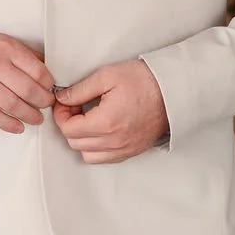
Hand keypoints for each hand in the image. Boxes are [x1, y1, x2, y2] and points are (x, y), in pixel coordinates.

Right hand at [0, 33, 55, 134]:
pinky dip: (9, 124)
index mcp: (6, 47)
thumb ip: (25, 56)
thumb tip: (49, 73)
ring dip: (29, 115)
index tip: (51, 90)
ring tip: (36, 118)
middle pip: (27, 89)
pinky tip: (18, 127)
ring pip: (12, 104)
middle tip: (46, 105)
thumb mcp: (4, 44)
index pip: (37, 70)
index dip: (48, 84)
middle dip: (42, 101)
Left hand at [52, 60, 167, 163]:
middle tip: (75, 107)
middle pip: (75, 143)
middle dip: (69, 124)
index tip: (65, 103)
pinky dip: (96, 148)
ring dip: (82, 139)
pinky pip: (104, 159)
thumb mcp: (107, 75)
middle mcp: (114, 141)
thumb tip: (62, 98)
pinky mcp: (132, 151)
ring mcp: (124, 149)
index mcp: (105, 123)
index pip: (68, 129)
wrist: (173, 91)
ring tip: (88, 119)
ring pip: (87, 155)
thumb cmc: (145, 81)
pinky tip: (100, 130)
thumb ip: (80, 89)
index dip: (61, 115)